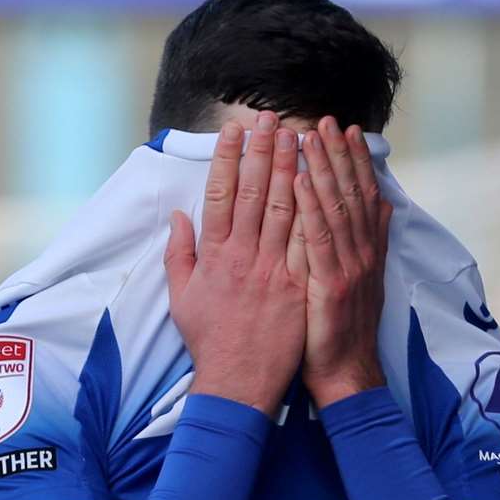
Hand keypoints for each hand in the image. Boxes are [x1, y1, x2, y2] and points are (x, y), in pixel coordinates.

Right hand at [163, 111, 304, 417]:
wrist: (238, 380)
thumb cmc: (210, 340)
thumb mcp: (181, 297)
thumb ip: (179, 254)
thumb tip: (178, 217)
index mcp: (212, 256)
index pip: (218, 194)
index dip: (226, 159)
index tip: (233, 131)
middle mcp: (241, 256)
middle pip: (252, 192)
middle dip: (262, 150)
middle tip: (271, 118)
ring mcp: (271, 269)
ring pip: (283, 208)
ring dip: (291, 168)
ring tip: (297, 135)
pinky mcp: (296, 284)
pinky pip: (307, 239)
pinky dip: (314, 208)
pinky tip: (320, 181)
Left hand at [292, 116, 393, 408]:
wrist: (344, 374)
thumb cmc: (339, 330)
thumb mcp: (360, 280)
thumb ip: (367, 242)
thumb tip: (382, 204)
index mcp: (364, 250)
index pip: (360, 194)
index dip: (355, 160)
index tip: (346, 129)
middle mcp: (360, 252)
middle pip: (350, 192)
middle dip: (339, 154)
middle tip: (328, 120)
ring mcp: (348, 266)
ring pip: (335, 207)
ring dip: (323, 169)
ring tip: (310, 136)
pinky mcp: (330, 284)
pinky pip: (316, 239)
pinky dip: (308, 207)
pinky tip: (297, 181)